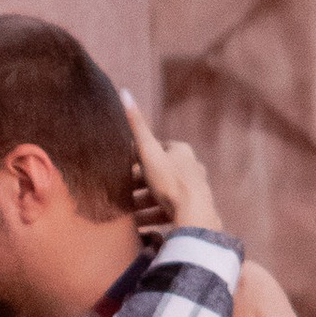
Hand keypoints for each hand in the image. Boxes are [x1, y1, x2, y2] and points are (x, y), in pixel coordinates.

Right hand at [123, 93, 223, 235]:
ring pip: (163, 194)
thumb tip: (124, 91)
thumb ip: (136, 125)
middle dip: (138, 184)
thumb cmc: (170, 182)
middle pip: (158, 173)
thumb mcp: (148, 152)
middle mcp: (192, 167)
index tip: (122, 168)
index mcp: (182, 151)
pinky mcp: (194, 209)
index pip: (155, 149)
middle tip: (120, 193)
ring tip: (126, 213)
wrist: (194, 216)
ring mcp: (195, 189)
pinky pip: (170, 211)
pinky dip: (153, 216)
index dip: (137, 158)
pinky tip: (140, 225)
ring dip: (143, 203)